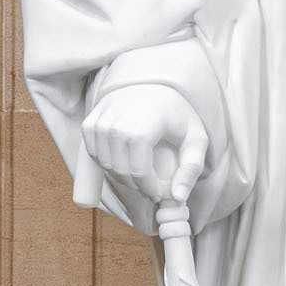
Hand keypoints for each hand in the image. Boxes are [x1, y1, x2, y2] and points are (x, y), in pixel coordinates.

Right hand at [82, 81, 207, 209]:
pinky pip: (94, 155)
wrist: (155, 87)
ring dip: (122, 176)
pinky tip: (125, 161)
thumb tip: (177, 198)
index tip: (160, 192)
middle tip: (151, 187)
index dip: (149, 188)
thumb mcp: (196, 140)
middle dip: (137, 186)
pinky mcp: (89, 122)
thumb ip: (191, 169)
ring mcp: (100, 120)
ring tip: (140, 175)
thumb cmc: (178, 116)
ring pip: (105, 165)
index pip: (138, 170)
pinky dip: (108, 164)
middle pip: (120, 170)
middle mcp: (117, 120)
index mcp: (144, 123)